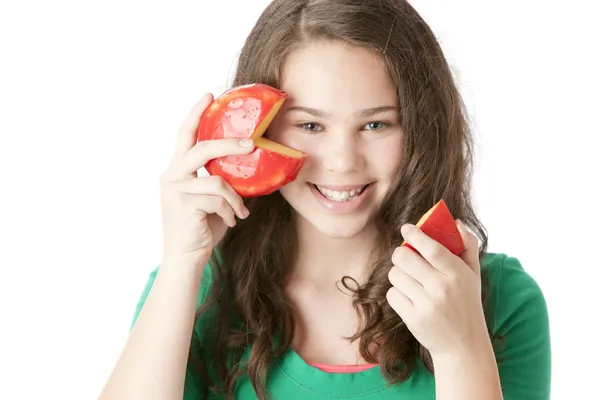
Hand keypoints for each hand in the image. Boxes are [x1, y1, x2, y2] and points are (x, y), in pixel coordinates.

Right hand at [159, 93, 254, 267]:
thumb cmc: (202, 229)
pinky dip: (229, 211)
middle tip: (251, 144)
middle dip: (227, 144)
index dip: (195, 114)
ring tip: (239, 213)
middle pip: (201, 148)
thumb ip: (221, 181)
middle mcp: (171, 176)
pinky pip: (218, 198)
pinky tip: (230, 222)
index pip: (185, 136)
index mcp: (177, 171)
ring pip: (217, 179)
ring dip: (234, 198)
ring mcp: (174, 190)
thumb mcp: (214, 200)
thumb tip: (249, 164)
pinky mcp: (183, 204)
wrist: (187, 259)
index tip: (208, 95)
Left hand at [386, 220, 489, 357]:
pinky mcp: (413, 319)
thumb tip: (455, 222)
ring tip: (411, 281)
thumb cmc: (467, 304)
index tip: (406, 228)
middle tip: (405, 257)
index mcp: (458, 274)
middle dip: (401, 254)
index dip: (415, 235)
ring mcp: (427, 304)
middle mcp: (442, 288)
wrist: (463, 346)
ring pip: (395, 275)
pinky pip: (392, 295)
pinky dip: (397, 294)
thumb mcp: (473, 275)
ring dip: (399, 275)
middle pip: (404, 258)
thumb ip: (467, 246)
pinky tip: (410, 298)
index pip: (432, 248)